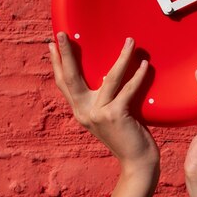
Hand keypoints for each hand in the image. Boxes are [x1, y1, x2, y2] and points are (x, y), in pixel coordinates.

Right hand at [48, 32, 159, 196]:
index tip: (52, 44)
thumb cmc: (126, 136)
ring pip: (110, 78)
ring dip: (121, 58)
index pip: (64, 83)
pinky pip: (127, 90)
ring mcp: (98, 114)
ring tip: (129, 41)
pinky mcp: (115, 115)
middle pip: (71, 77)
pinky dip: (137, 76)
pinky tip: (144, 64)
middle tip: (63, 34)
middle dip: (66, 54)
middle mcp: (84, 112)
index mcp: (80, 111)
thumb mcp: (107, 116)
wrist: (136, 162)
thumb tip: (107, 75)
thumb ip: (102, 99)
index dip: (57, 63)